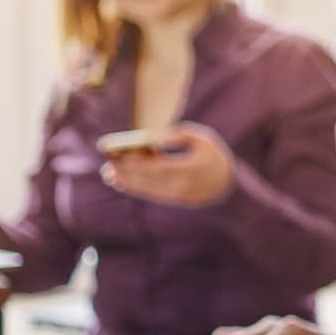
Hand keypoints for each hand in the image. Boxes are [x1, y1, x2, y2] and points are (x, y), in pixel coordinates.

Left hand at [102, 122, 233, 206]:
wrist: (229, 184)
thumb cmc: (213, 156)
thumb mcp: (204, 138)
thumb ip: (181, 134)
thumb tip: (156, 139)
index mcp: (190, 168)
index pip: (158, 167)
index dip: (137, 164)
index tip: (119, 157)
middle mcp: (182, 185)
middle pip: (148, 180)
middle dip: (126, 174)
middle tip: (107, 167)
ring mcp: (178, 195)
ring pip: (147, 189)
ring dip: (126, 182)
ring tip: (109, 175)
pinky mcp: (175, 201)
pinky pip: (151, 194)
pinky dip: (135, 188)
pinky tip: (122, 182)